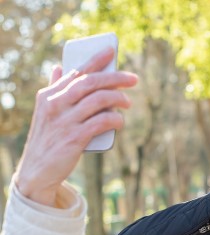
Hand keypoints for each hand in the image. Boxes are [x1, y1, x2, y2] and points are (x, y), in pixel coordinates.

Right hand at [14, 47, 137, 205]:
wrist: (37, 170)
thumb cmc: (47, 140)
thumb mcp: (46, 112)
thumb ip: (54, 90)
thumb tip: (58, 68)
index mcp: (49, 95)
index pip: (75, 72)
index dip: (95, 60)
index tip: (111, 51)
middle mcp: (56, 104)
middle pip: (90, 83)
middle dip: (114, 78)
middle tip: (133, 79)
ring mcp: (65, 121)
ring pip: (97, 100)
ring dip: (117, 99)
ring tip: (128, 102)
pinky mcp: (74, 138)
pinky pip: (101, 122)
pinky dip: (114, 119)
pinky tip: (120, 121)